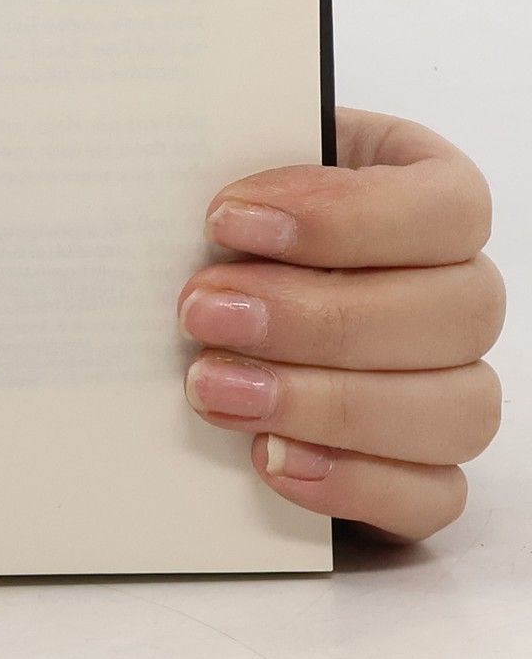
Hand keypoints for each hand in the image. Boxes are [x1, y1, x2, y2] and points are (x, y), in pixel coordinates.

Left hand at [178, 109, 504, 541]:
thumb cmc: (226, 217)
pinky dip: (354, 481)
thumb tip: (198, 203)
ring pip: (456, 410)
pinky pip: (433, 495)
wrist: (200, 282)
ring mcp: (454, 384)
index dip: (347, 216)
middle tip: (202, 311)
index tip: (225, 218)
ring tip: (213, 389)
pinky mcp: (423, 466)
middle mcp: (459, 291)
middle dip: (315, 317)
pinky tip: (268, 458)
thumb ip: (229, 164)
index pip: (449, 207)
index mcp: (427, 195)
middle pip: (457, 314)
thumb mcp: (225, 166)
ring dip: (326, 404)